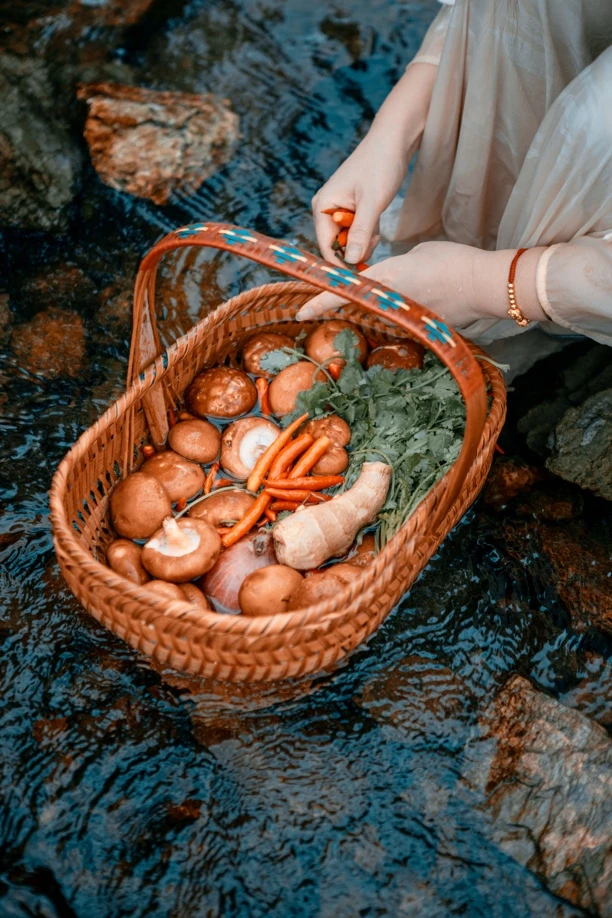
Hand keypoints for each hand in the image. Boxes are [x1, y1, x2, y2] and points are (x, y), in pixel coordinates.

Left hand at [298, 242, 492, 325]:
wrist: (486, 286)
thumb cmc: (454, 261)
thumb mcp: (417, 254)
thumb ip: (397, 266)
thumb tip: (392, 280)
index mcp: (386, 278)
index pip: (344, 293)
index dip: (320, 302)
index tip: (300, 312)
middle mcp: (391, 302)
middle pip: (361, 305)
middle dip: (351, 301)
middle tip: (336, 298)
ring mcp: (406, 318)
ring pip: (385, 312)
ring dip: (389, 303)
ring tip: (414, 286)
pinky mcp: (421, 326)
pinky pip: (405, 317)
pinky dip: (409, 308)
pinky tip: (430, 297)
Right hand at [312, 62, 437, 265]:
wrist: (393, 141)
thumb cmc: (380, 166)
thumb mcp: (372, 203)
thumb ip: (360, 234)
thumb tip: (350, 261)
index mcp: (322, 206)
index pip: (325, 247)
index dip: (340, 264)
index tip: (359, 276)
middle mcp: (325, 209)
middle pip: (335, 246)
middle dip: (354, 251)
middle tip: (374, 242)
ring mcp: (337, 210)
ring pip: (348, 241)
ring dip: (363, 242)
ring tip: (377, 229)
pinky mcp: (351, 210)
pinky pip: (356, 233)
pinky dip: (367, 234)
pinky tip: (377, 224)